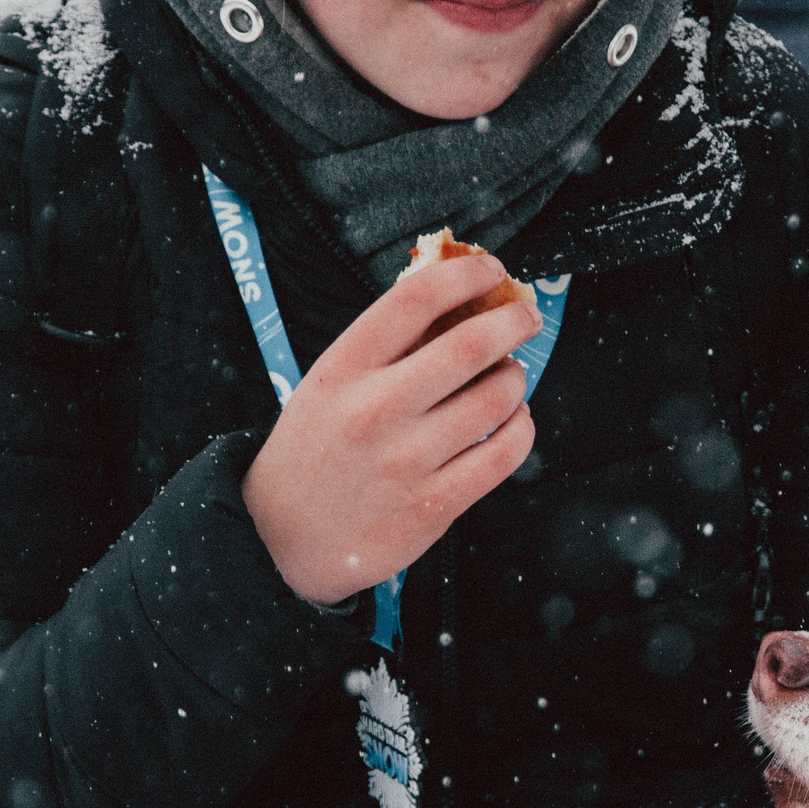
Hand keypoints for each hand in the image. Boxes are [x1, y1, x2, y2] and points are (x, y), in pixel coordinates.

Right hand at [241, 253, 539, 605]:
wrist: (281, 537)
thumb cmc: (316, 448)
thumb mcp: (329, 384)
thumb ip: (385, 347)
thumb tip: (458, 301)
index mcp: (342, 369)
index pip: (415, 300)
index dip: (464, 275)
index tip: (492, 270)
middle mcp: (375, 410)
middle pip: (469, 345)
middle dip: (512, 321)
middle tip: (527, 315)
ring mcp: (407, 460)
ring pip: (496, 400)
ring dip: (516, 378)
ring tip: (511, 376)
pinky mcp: (434, 505)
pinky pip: (504, 455)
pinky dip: (522, 428)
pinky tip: (515, 420)